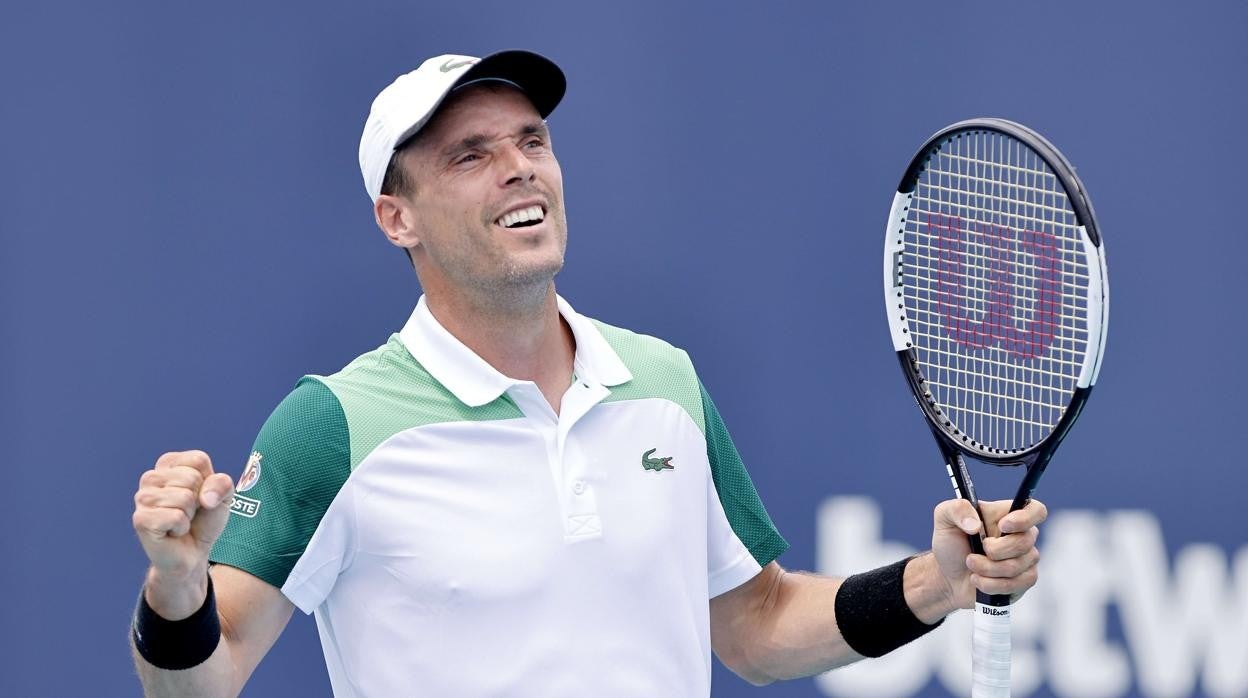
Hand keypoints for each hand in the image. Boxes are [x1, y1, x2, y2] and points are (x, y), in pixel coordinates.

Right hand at [132, 450, 234, 618]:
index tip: (200, 496)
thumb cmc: (204, 520)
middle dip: (199, 500)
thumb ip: (222, 483)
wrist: (193, 552)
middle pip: (192, 478)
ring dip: (190, 515)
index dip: (208, 482)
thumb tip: (205, 498)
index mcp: (168, 463)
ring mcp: (142, 498)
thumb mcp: (223, 496)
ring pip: (184, 497)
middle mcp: (150, 477)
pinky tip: (172, 532)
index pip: (198, 460)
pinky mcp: (141, 519)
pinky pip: (175, 517)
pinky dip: (181, 527)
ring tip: (180, 521)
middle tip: (189, 512)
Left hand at [930, 498, 1046, 609]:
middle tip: (972, 553)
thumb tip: (975, 524)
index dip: (1025, 518)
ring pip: (1016, 566)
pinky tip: (978, 580)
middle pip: (1025, 542)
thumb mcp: (944, 518)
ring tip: (971, 565)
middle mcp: (1022, 535)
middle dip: (993, 551)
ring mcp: (1026, 559)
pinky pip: (1016, 584)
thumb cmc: (950, 544)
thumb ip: (956, 509)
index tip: (1003, 526)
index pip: (1035, 510)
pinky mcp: (1024, 581)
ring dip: (986, 569)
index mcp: (1007, 515)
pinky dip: (991, 584)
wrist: (947, 576)